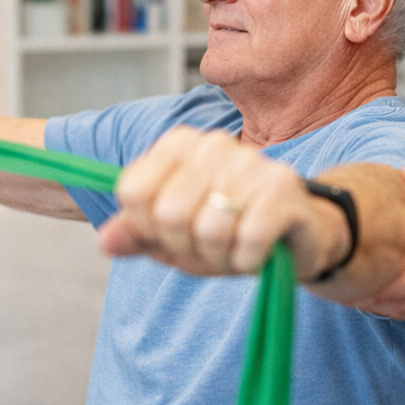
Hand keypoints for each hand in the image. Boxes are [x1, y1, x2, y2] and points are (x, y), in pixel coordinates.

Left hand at [98, 127, 345, 280]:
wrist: (299, 233)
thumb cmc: (231, 230)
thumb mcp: (176, 235)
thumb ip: (138, 234)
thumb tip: (106, 241)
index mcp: (179, 144)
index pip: (133, 191)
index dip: (146, 228)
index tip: (171, 233)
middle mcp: (214, 144)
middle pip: (168, 214)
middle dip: (185, 247)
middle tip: (210, 246)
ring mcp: (251, 163)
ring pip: (208, 230)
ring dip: (220, 257)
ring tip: (235, 248)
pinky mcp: (282, 190)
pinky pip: (247, 240)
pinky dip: (248, 261)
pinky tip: (258, 253)